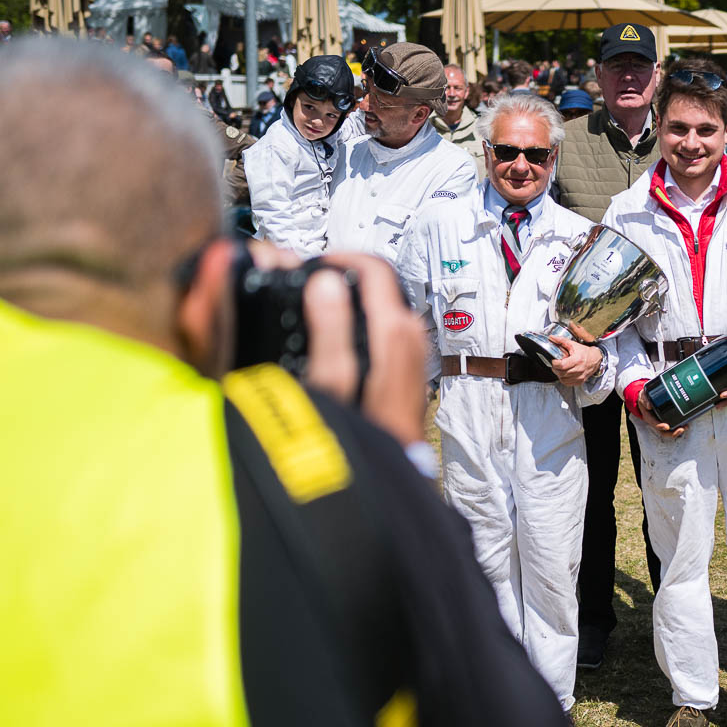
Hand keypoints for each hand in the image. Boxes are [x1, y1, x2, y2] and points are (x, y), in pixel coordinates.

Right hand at [293, 253, 427, 447]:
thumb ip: (329, 328)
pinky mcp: (412, 364)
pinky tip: (338, 339)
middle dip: (345, 276)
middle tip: (311, 285)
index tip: (313, 265)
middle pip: (380, 283)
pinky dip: (364, 321)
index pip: (373, 266)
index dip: (340, 257)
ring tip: (319, 309)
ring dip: (354, 299)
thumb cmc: (361, 431)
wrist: (390, 469)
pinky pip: (387, 327)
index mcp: (393, 328)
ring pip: (384, 304)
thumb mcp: (333, 379)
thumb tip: (326, 283)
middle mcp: (411, 333)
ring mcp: (415, 349)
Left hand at [549, 337, 602, 386]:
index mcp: (577, 360)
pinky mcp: (580, 381)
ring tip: (560, 368)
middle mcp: (579, 370)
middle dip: (555, 368)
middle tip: (556, 364)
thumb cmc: (585, 352)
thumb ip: (561, 341)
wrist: (595, 359)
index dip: (555, 363)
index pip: (562, 365)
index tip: (554, 360)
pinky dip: (563, 379)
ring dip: (559, 374)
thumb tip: (551, 337)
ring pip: (563, 379)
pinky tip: (564, 373)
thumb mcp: (573, 344)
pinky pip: (567, 383)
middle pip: (561, 373)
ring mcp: (580, 377)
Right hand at [634, 388, 686, 437]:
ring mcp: (663, 421)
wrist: (647, 398)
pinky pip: (675, 424)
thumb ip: (645, 400)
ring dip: (678, 430)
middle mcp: (657, 422)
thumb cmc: (645, 398)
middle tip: (681, 429)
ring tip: (686, 427)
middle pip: (664, 432)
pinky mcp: (669, 418)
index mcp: (650, 418)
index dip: (660, 427)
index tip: (666, 426)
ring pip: (671, 430)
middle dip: (673, 432)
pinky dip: (681, 425)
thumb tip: (649, 406)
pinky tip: (687, 422)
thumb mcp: (643, 397)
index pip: (655, 424)